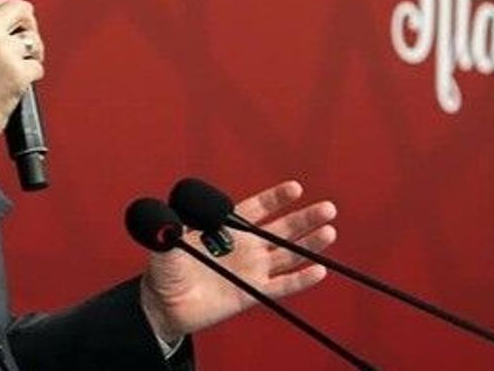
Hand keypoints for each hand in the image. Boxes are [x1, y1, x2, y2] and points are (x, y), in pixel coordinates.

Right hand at [0, 0, 43, 157]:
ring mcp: (1, 51)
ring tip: (17, 68)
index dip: (12, 11)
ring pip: (32, 39)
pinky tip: (17, 83)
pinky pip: (38, 65)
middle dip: (27, 23)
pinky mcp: (17, 71)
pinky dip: (32, 75)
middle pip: (20, 9)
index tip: (17, 19)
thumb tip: (3, 19)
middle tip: (26, 38)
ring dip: (32, 53)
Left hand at [138, 180, 337, 341]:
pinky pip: (281, 286)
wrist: (164, 306)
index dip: (276, 198)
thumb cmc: (165, 270)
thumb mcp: (165, 242)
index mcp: (227, 228)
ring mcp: (251, 269)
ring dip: (309, 244)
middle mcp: (245, 246)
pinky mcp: (251, 293)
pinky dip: (299, 279)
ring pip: (287, 255)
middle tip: (327, 208)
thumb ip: (168, 229)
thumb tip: (167, 221)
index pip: (257, 208)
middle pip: (282, 230)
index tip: (295, 188)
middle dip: (304, 218)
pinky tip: (318, 270)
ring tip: (329, 231)